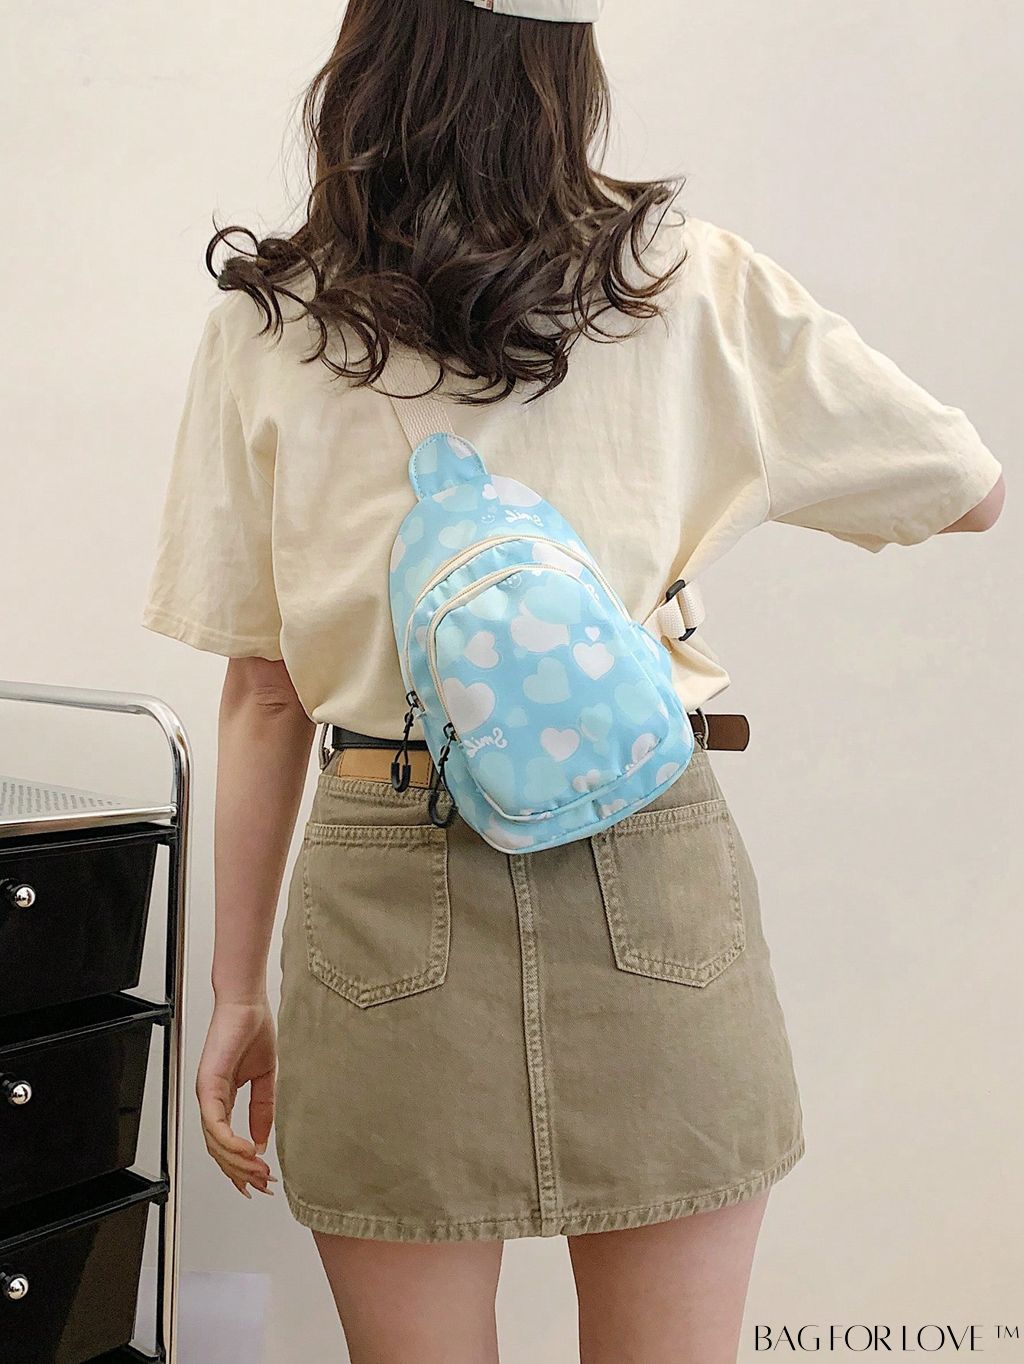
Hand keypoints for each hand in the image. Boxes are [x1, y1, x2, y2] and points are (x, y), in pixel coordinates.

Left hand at [195, 997, 278, 1198]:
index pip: (226, 1143)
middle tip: (263, 1186)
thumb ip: (262, 1109)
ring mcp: (206, 1093)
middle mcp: (210, 1100)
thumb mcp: (265, 1078)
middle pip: (219, 1150)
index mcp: (221, 1098)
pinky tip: (249, 1151)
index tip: (260, 1181)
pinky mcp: (208, 1084)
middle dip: (241, 1173)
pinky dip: (231, 1141)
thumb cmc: (253, 1029)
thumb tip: (262, 1141)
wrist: (248, 1002)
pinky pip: (215, 1122)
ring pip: (215, 1142)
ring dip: (238, 1162)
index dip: (241, 1166)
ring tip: (260, 1172)